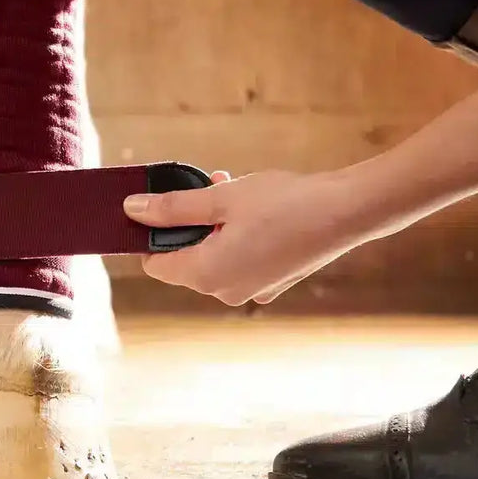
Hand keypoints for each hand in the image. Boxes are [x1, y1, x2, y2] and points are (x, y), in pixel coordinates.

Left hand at [123, 169, 379, 305]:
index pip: (155, 264)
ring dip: (212, 222)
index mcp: (207, 276)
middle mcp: (226, 292)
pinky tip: (251, 205)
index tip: (158, 204)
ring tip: (228, 186)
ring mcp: (253, 290)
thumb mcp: (219, 198)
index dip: (150, 234)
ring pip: (213, 254)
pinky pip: (239, 258)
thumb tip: (131, 211)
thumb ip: (171, 208)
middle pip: (184, 259)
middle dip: (186, 222)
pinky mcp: (273, 281)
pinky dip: (235, 233)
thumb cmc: (283, 203)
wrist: (347, 212)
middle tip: (202, 187)